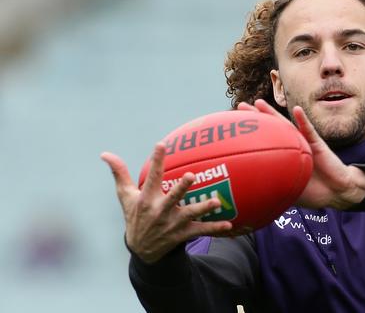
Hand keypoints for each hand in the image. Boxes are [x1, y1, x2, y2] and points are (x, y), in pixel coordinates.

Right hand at [101, 144, 231, 263]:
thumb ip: (119, 173)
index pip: (152, 177)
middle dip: (181, 187)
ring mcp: (172, 223)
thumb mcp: (125, 196)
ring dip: (203, 208)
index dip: (156, 160)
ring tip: (217, 201)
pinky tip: (229, 224)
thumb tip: (105, 153)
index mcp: (146, 199)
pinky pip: (201, 231)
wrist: (142, 250)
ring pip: (190, 215)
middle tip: (191, 175)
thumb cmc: (135, 215)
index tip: (161, 145)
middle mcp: (160, 211)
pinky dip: (215, 228)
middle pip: (172, 197)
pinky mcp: (183, 234)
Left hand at [237, 100, 364, 208]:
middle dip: (255, 117)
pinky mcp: (318, 144)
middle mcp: (291, 146)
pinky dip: (303, 120)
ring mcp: (303, 143)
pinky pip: (310, 130)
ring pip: (285, 125)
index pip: (264, 142)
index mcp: (284, 156)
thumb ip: (275, 189)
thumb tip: (252, 198)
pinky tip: (297, 110)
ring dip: (272, 114)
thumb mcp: (290, 191)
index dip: (250, 134)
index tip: (233, 126)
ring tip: (259, 103)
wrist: (337, 191)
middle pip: (270, 128)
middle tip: (239, 106)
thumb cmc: (315, 192)